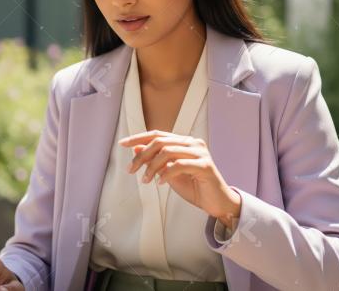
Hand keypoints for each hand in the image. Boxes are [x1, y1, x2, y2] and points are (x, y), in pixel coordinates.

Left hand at [121, 130, 240, 227]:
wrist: (216, 203)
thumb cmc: (194, 187)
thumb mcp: (169, 173)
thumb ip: (155, 160)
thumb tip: (136, 148)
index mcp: (185, 142)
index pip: (158, 134)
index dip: (139, 138)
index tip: (122, 144)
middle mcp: (193, 143)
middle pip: (160, 142)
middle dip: (141, 156)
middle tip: (131, 170)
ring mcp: (201, 153)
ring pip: (167, 152)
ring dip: (151, 167)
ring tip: (146, 181)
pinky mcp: (205, 165)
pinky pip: (179, 165)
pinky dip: (166, 174)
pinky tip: (160, 183)